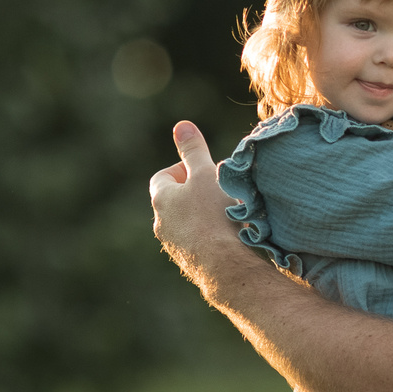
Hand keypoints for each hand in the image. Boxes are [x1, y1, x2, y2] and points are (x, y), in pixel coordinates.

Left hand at [147, 120, 243, 283]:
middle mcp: (161, 224)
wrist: (224, 265)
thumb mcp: (207, 174)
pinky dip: (210, 235)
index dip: (183, 170)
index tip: (204, 171)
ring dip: (203, 215)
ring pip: (186, 223)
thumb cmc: (214, 215)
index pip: (163, 177)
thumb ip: (194, 150)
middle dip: (195, 193)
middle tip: (219, 190)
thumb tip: (181, 125)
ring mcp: (174, 246)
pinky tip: (230, 235)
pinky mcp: (190, 263)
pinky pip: (197, 242)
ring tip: (228, 213)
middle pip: (175, 201)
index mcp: (161, 199)